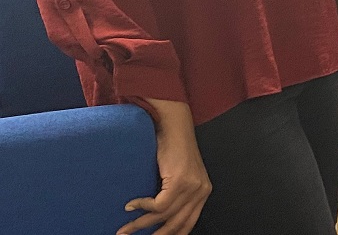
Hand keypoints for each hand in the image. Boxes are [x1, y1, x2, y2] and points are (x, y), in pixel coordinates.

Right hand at [119, 99, 210, 234]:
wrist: (173, 125)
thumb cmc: (171, 148)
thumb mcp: (177, 175)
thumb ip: (174, 195)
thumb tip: (156, 218)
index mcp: (202, 192)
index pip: (188, 224)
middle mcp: (201, 191)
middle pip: (178, 225)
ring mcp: (192, 187)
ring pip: (164, 217)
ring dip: (139, 225)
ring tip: (123, 230)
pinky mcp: (180, 182)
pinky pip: (158, 205)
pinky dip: (142, 208)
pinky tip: (130, 206)